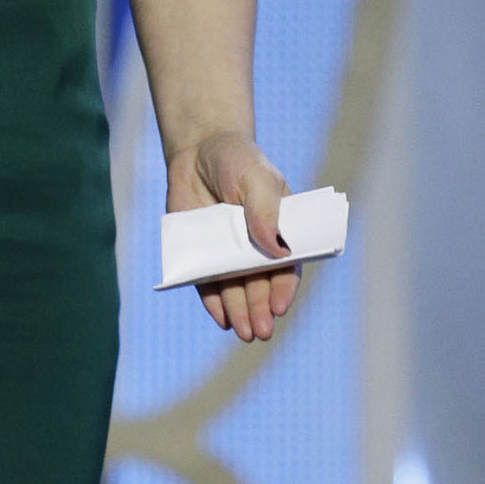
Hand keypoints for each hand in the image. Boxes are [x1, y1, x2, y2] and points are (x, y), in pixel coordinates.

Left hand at [166, 132, 299, 341]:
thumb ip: (265, 210)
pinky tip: (220, 317)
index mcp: (279, 231)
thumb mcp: (256, 177)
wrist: (197, 150)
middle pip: (260, 284)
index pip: (286, 266)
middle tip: (261, 331)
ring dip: (240, 312)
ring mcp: (228, 252)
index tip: (279, 306)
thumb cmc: (236, 160)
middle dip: (261, 309)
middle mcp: (255, 247)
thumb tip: (276, 251)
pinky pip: (208, 283)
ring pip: (235, 289)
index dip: (284, 287)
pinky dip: (214, 301)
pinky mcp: (202, 254)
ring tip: (243, 332)